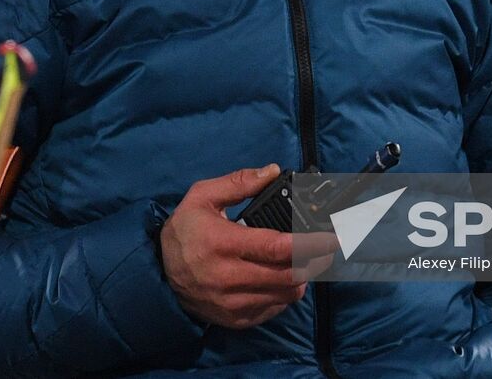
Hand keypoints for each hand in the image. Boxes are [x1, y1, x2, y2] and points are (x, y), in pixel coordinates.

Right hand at [160, 164, 335, 328]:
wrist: (159, 274)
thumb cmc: (184, 231)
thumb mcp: (202, 196)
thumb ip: (239, 182)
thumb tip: (271, 171)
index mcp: (222, 244)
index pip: (277, 248)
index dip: (311, 244)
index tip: (332, 238)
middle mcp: (228, 277)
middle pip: (288, 275)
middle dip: (315, 261)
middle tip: (325, 249)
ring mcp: (232, 303)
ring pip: (285, 295)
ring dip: (302, 278)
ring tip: (304, 262)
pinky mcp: (235, 319)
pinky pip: (274, 310)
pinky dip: (285, 294)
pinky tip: (282, 279)